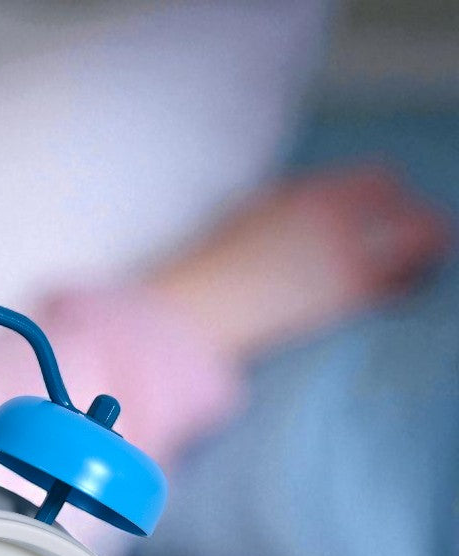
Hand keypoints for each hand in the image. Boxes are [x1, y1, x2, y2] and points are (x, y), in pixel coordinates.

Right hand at [149, 166, 451, 358]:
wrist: (198, 310)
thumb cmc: (210, 270)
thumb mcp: (246, 217)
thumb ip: (288, 208)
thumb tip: (307, 216)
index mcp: (309, 193)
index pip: (379, 181)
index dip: (389, 200)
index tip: (385, 218)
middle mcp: (336, 215)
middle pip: (409, 208)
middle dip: (416, 226)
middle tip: (412, 247)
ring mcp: (346, 252)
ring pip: (422, 239)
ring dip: (421, 254)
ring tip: (411, 271)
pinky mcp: (348, 292)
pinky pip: (399, 283)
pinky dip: (402, 286)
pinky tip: (391, 295)